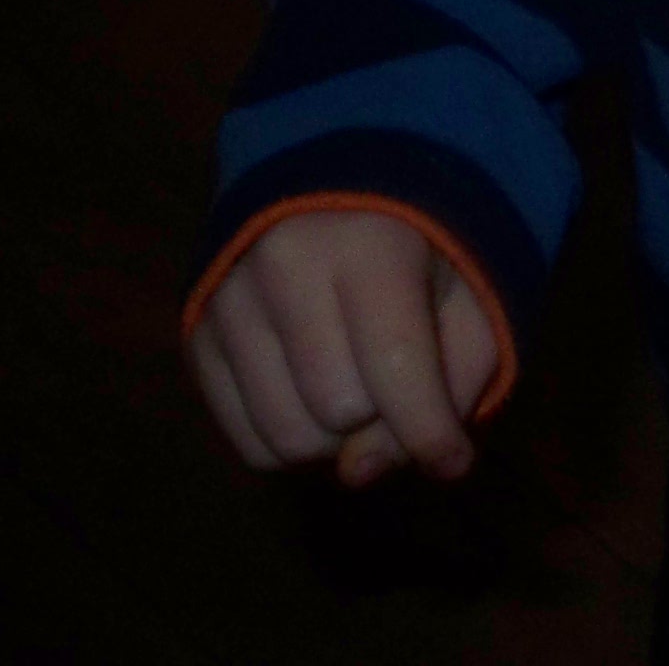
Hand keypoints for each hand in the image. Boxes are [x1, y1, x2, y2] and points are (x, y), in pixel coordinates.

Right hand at [187, 208, 498, 488]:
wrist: (336, 195)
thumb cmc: (421, 254)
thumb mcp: (470, 299)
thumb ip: (450, 387)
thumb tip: (357, 473)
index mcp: (369, 240)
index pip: (396, 367)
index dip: (433, 433)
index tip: (454, 458)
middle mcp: (284, 264)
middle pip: (340, 413)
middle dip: (381, 418)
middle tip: (394, 376)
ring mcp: (228, 300)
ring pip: (287, 438)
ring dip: (335, 440)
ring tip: (355, 384)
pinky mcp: (197, 335)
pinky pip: (249, 443)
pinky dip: (293, 441)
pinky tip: (314, 393)